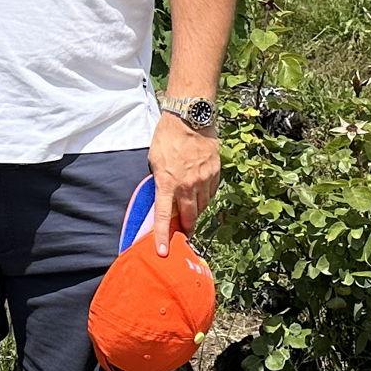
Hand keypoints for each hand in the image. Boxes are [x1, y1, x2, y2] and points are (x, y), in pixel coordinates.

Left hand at [148, 111, 219, 255]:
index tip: (163, 252)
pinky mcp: (215, 172)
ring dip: (196, 210)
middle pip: (189, 217)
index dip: (163, 237)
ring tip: (191, 210)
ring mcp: (204, 180)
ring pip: (202, 205)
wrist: (190, 118)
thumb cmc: (167, 137)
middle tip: (184, 232)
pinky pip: (211, 192)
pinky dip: (205, 196)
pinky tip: (201, 192)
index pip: (165, 217)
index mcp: (167, 183)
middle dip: (186, 227)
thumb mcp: (155, 160)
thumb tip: (164, 195)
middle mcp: (187, 186)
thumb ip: (160, 180)